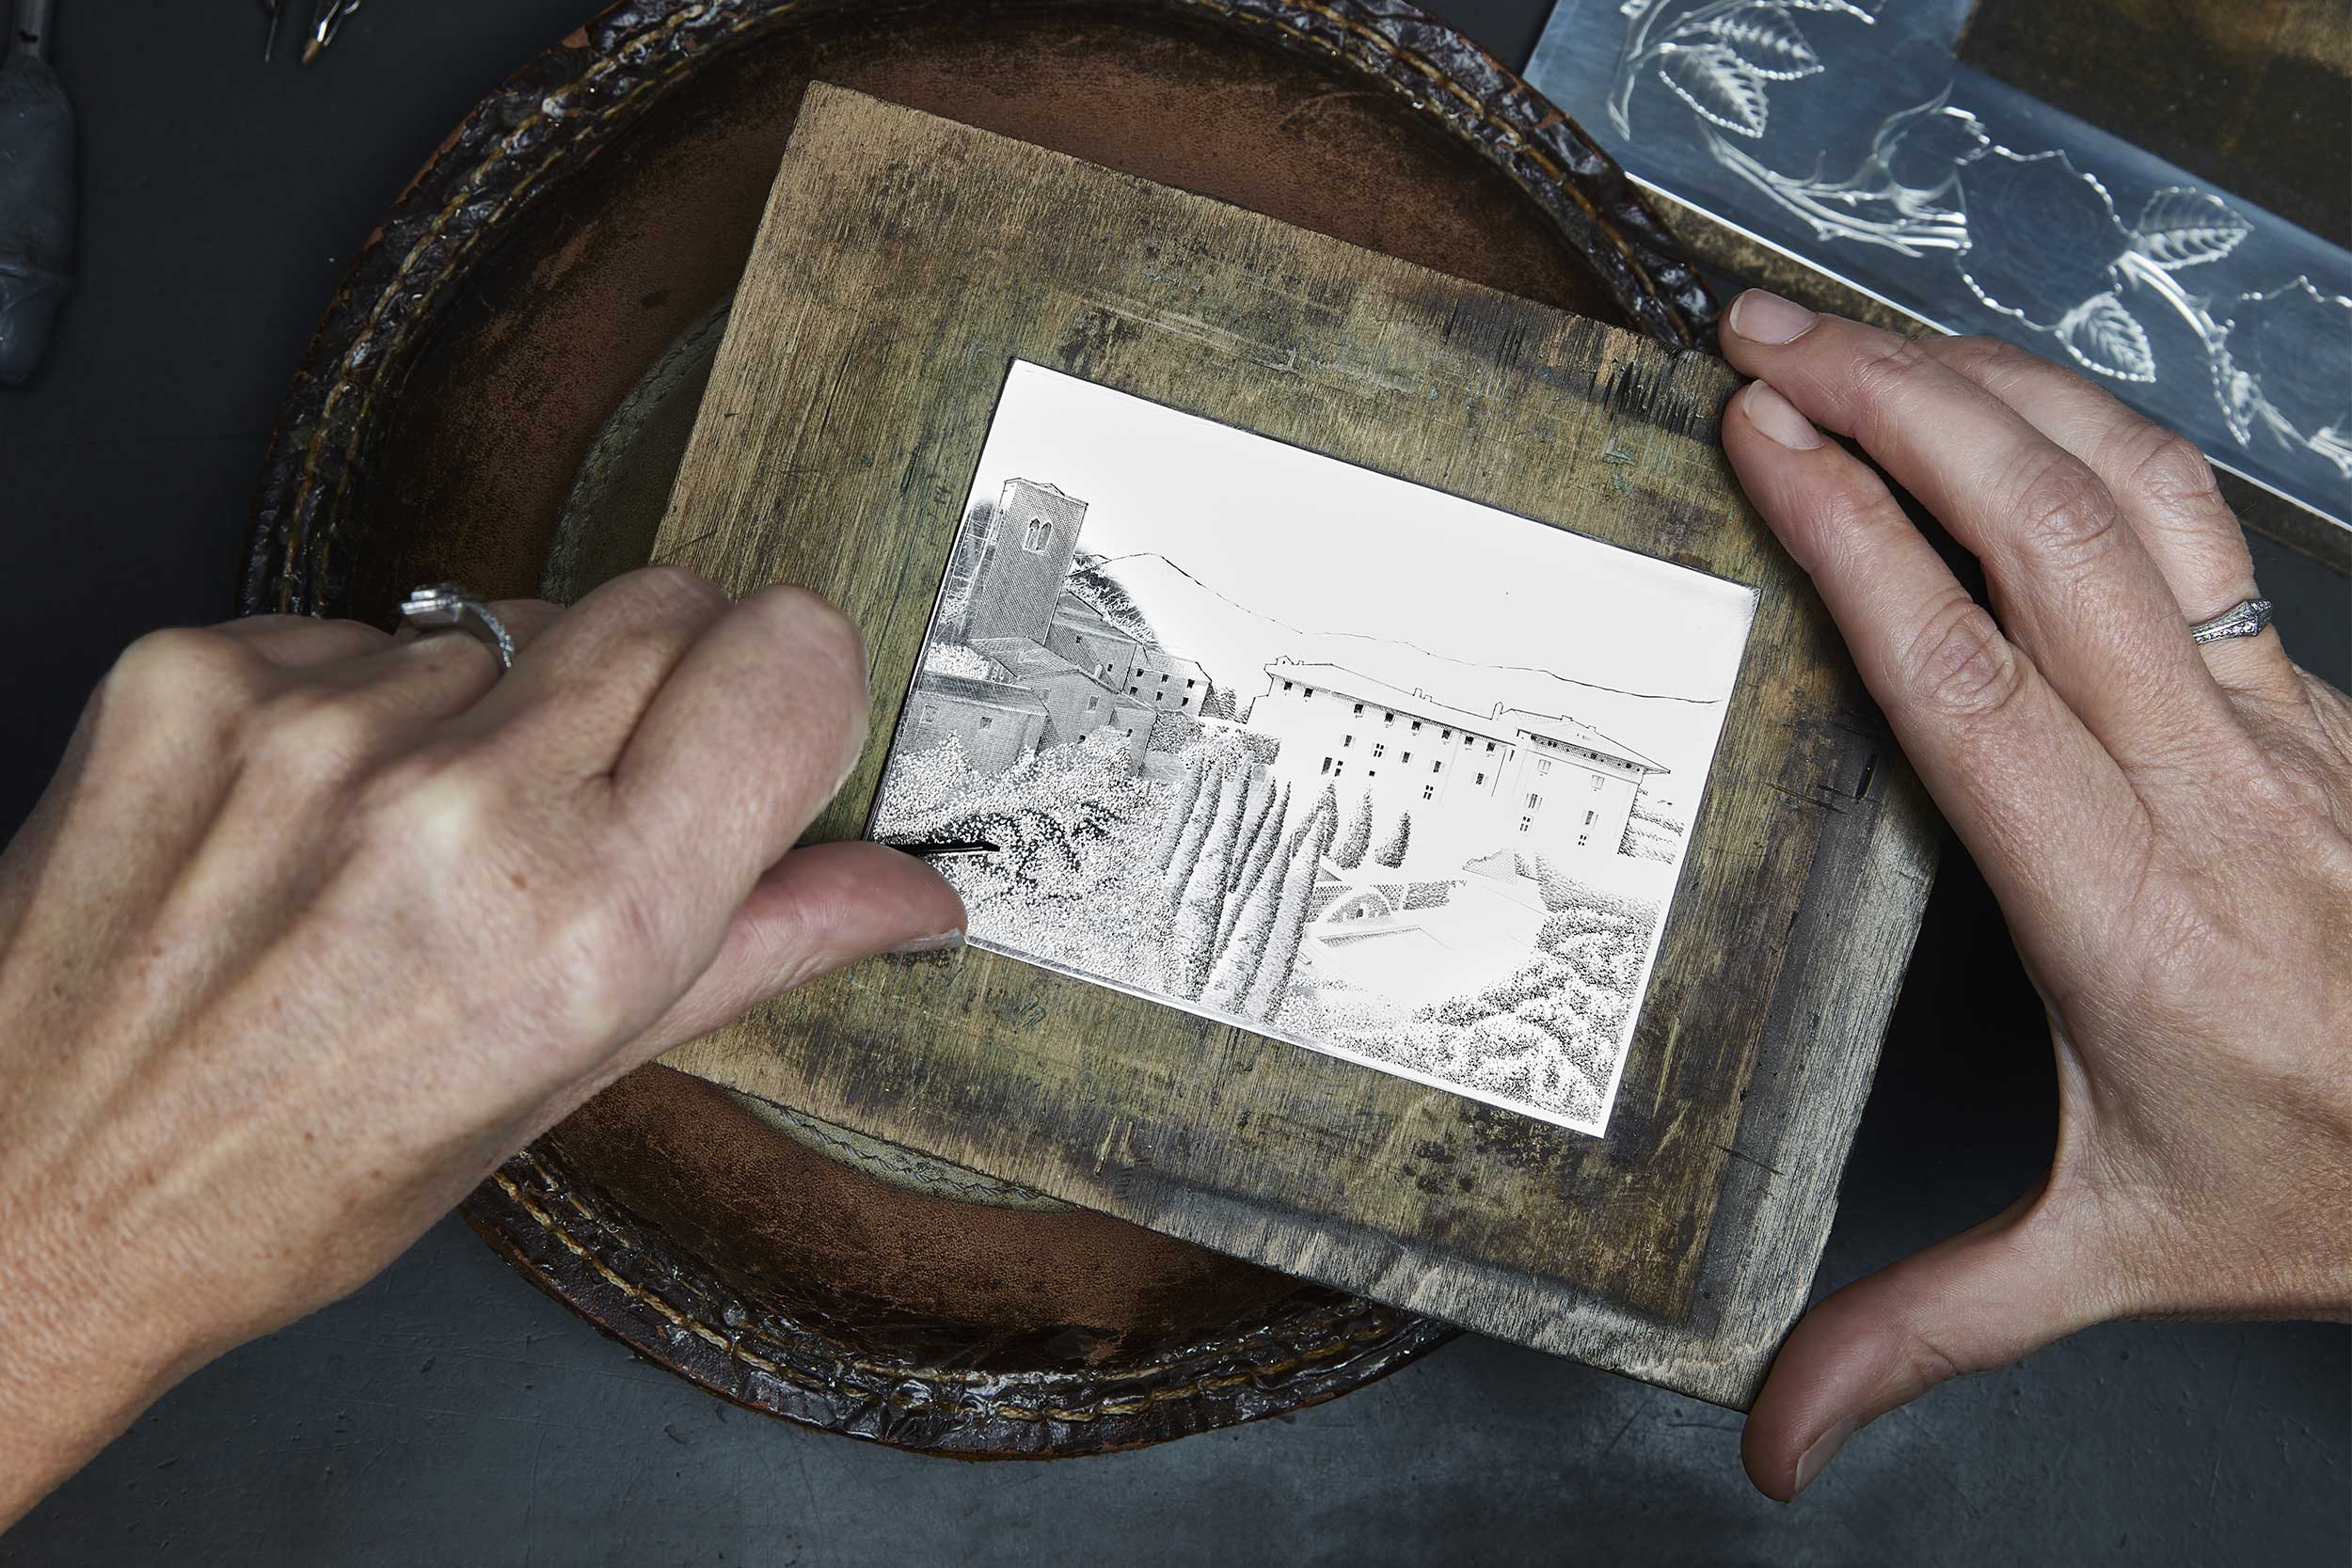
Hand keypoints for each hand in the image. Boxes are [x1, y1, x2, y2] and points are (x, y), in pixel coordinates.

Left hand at [0, 569, 963, 1521]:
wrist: (28, 1195)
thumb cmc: (298, 1181)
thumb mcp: (564, 1089)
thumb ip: (759, 950)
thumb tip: (914, 895)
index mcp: (591, 925)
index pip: (792, 660)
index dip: (794, 695)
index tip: (761, 745)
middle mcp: (462, 805)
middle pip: (667, 602)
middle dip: (662, 684)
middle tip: (589, 801)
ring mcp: (316, 726)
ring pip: (512, 617)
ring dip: (500, 703)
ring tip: (415, 840)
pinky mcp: (196, 673)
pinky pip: (364, 632)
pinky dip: (365, 704)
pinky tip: (314, 815)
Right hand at [1716, 291, 2351, 1498]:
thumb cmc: (2331, 1187)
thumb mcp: (2116, 1258)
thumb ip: (1927, 1323)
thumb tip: (1774, 1433)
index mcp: (2121, 909)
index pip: (1965, 682)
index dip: (1859, 542)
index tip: (1765, 442)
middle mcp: (2202, 783)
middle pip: (2042, 532)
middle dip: (1891, 401)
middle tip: (1759, 336)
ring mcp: (2270, 719)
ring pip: (2130, 494)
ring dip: (1984, 385)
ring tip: (1853, 330)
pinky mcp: (2303, 695)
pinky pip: (2187, 519)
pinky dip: (2078, 426)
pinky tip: (2000, 399)